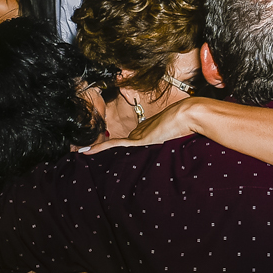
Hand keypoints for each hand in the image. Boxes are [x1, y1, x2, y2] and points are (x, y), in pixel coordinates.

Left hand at [86, 97, 201, 153]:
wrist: (189, 115)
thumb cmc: (188, 124)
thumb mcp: (178, 136)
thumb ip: (170, 140)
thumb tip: (175, 157)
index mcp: (149, 130)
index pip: (131, 141)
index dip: (121, 147)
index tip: (107, 150)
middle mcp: (141, 131)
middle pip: (124, 144)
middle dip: (108, 151)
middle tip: (88, 155)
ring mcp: (139, 135)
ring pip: (116, 145)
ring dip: (101, 150)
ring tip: (83, 154)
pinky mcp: (139, 140)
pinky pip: (116, 145)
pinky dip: (101, 148)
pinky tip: (87, 152)